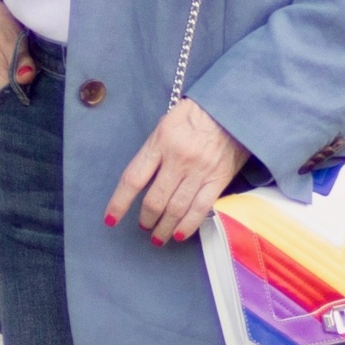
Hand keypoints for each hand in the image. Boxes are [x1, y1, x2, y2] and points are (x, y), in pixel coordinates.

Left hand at [105, 99, 248, 245]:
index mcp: (161, 141)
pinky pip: (200, 210)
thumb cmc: (197, 114)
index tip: (111, 219)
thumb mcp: (168, 123)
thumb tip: (143, 181)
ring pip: (176, 209)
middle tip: (144, 226)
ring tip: (158, 236)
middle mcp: (178, 158)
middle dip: (146, 219)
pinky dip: (187, 226)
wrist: (233, 108)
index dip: (119, 203)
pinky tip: (178, 235)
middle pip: (155, 200)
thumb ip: (155, 150)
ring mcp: (199, 171)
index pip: (133, 178)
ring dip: (164, 228)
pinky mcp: (218, 180)